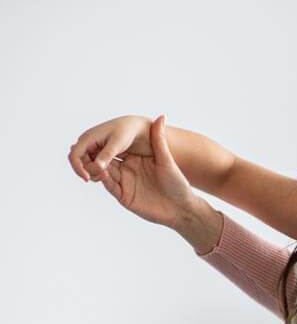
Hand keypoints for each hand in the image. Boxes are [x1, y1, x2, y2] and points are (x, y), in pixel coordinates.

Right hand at [69, 115, 152, 181]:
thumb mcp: (118, 143)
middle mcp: (87, 143)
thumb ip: (107, 155)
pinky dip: (99, 170)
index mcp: (88, 138)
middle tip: (103, 176)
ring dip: (93, 171)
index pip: (74, 155)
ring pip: (86, 164)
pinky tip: (108, 173)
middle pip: (79, 162)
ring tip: (106, 175)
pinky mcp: (99, 152)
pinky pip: (94, 163)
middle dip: (88, 171)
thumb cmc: (127, 131)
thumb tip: (97, 167)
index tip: (87, 178)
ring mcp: (92, 148)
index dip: (78, 168)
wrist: (135, 127)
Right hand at [87, 115, 201, 227]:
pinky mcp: (124, 196)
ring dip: (95, 167)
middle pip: (102, 161)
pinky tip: (101, 173)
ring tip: (93, 161)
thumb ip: (160, 140)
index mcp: (134, 160)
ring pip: (103, 173)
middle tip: (87, 150)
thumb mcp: (167, 160)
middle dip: (92, 156)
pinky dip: (104, 179)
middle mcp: (127, 171)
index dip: (102, 145)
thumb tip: (162, 116)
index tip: (95, 138)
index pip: (112, 151)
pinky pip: (110, 186)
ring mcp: (125, 184)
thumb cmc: (178, 184)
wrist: (182, 208)